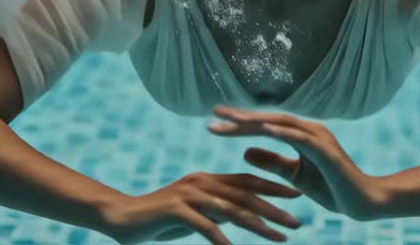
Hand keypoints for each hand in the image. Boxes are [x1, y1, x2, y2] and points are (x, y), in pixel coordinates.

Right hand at [99, 171, 302, 244]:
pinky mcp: (175, 209)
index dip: (273, 187)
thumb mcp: (195, 213)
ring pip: (232, 210)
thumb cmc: (160, 218)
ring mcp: (189, 194)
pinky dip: (221, 239)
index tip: (298, 195)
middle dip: (274, 208)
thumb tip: (240, 217)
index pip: (247, 181)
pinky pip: (204, 226)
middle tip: (298, 220)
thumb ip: (217, 211)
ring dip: (259, 225)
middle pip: (245, 195)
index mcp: (207, 180)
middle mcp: (201, 182)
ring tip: (280, 236)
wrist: (121, 217)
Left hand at [207, 105, 387, 221]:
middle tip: (213, 113)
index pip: (264, 125)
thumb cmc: (331, 188)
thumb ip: (272, 162)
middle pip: (269, 119)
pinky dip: (283, 133)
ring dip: (256, 121)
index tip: (214, 121)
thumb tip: (244, 152)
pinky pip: (302, 139)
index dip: (240, 122)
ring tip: (232, 119)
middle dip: (241, 116)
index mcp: (301, 134)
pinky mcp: (327, 152)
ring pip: (282, 124)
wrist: (362, 203)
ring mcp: (319, 138)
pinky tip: (264, 130)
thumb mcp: (294, 175)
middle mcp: (309, 130)